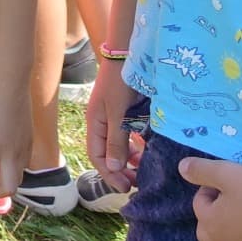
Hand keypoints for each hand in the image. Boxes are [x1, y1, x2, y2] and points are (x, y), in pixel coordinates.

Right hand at [82, 60, 144, 194]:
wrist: (128, 53)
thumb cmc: (120, 81)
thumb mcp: (117, 112)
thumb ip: (116, 140)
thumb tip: (113, 168)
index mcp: (95, 123)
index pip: (97, 156)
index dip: (109, 174)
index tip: (125, 187)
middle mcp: (103, 122)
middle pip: (107, 153)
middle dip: (119, 170)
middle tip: (135, 183)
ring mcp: (115, 117)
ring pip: (119, 146)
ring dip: (129, 160)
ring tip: (142, 170)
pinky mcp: (127, 112)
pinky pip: (129, 135)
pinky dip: (136, 146)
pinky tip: (146, 151)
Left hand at [181, 156, 241, 240]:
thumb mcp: (225, 172)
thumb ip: (200, 170)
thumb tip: (181, 168)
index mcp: (211, 224)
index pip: (200, 205)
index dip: (209, 188)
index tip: (225, 181)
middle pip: (209, 229)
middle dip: (214, 212)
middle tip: (233, 196)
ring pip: (230, 237)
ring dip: (234, 224)